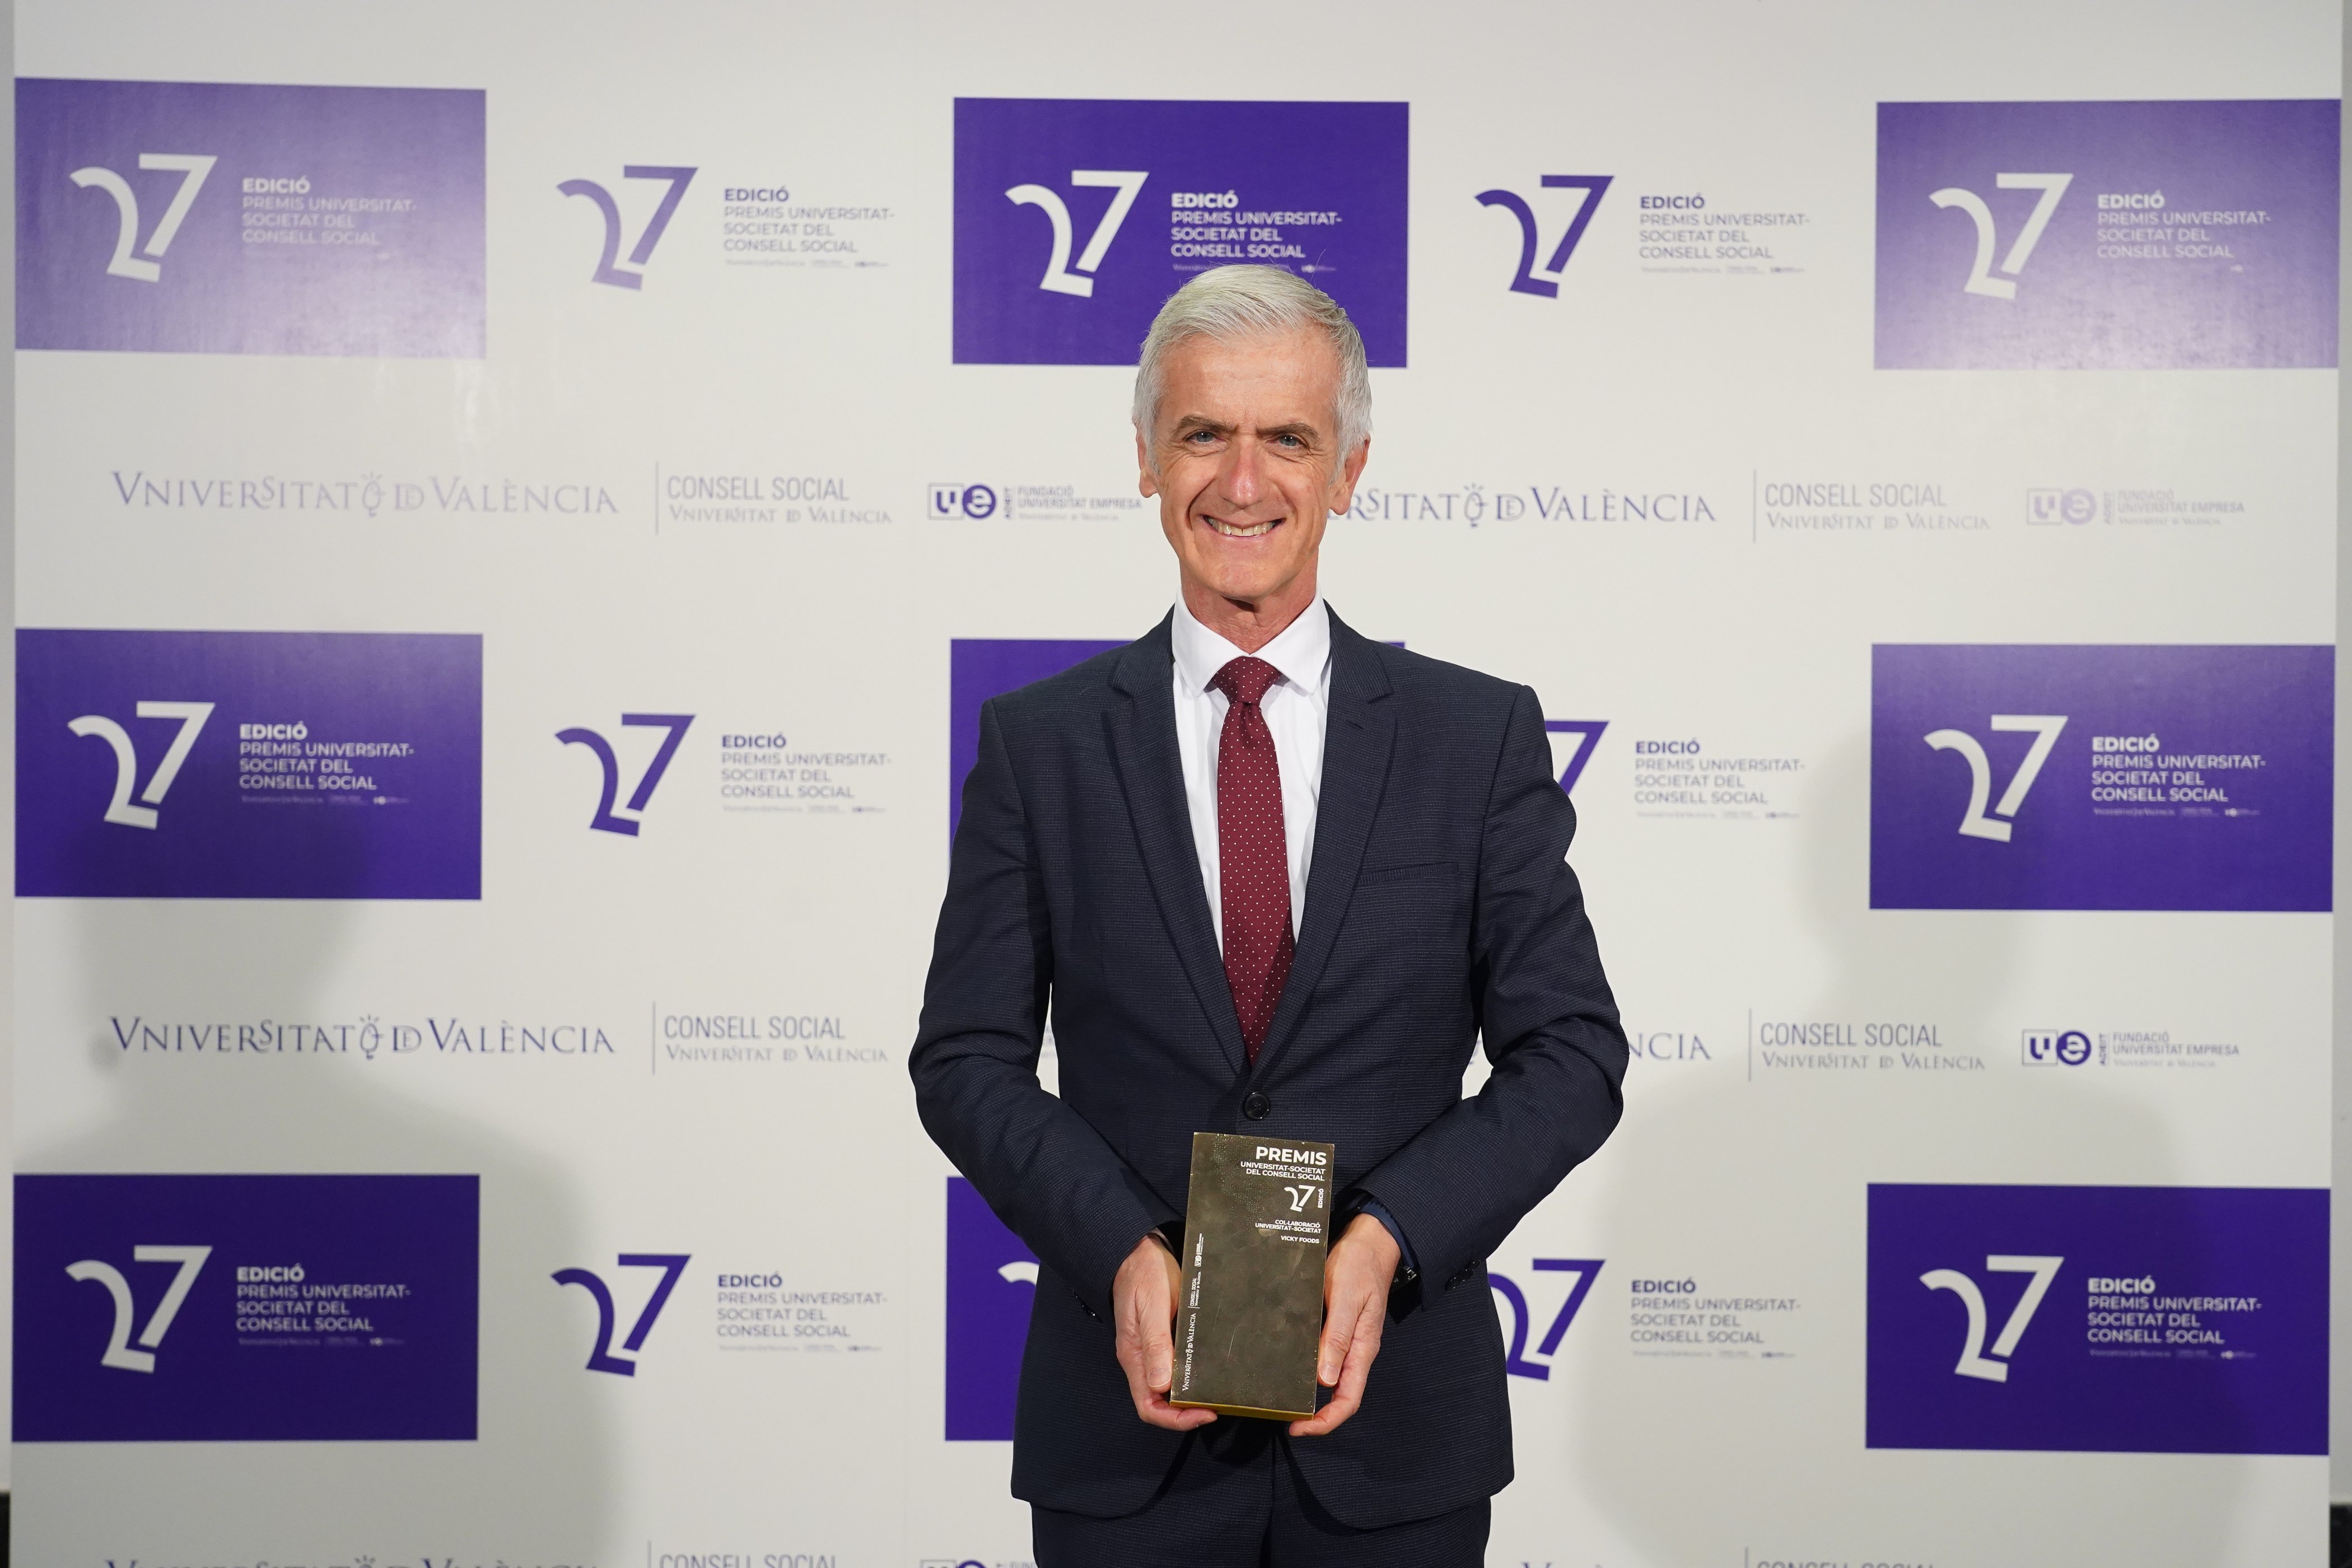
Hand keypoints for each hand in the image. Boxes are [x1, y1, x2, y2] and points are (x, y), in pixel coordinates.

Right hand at [1112, 1232, 1217, 1430]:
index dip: (1175, 1419)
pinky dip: (1189, 1377)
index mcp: (1134, 1356)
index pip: (1148, 1407)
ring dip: (1188, 1397)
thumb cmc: (1143, 1274)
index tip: (1203, 1413)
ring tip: (1214, 1393)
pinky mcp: (1160, 1340)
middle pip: (1158, 1403)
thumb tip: (1161, 1384)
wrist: (1138, 1250)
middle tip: (1214, 1406)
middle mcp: (1140, 1359)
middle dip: (1185, 1413)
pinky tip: (1206, 1371)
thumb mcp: (1152, 1306)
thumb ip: (1155, 1344)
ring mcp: (1150, 1350)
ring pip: (1166, 1389)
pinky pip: (1172, 1368)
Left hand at [1289, 1213, 1398, 1437]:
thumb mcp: (1345, 1299)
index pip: (1349, 1399)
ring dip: (1314, 1396)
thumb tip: (1325, 1380)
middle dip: (1317, 1415)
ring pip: (1335, 1381)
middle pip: (1341, 1396)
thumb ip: (1336, 1338)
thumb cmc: (1359, 1265)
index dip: (1326, 1421)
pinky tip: (1295, 1369)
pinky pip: (1329, 1360)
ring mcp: (1351, 1341)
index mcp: (1363, 1349)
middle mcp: (1358, 1351)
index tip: (1299, 1427)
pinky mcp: (1341, 1329)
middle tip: (1287, 1419)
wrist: (1370, 1241)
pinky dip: (1313, 1373)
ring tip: (1287, 1400)